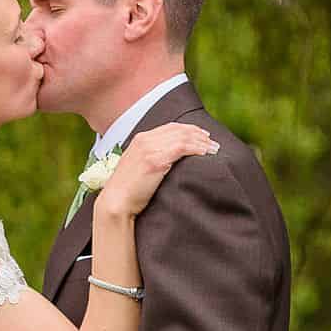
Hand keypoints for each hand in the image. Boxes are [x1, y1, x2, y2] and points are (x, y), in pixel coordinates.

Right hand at [98, 122, 218, 219]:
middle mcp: (145, 140)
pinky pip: (182, 148)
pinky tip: (205, 153)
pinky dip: (196, 148)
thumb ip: (150, 158)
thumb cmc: (127, 191)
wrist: (115, 202)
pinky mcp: (155, 160)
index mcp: (140, 139)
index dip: (189, 129)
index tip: (203, 136)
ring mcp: (149, 149)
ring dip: (202, 142)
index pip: (170, 128)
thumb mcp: (137, 168)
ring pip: (183, 137)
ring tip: (214, 149)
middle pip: (179, 130)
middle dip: (199, 134)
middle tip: (213, 142)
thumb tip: (169, 160)